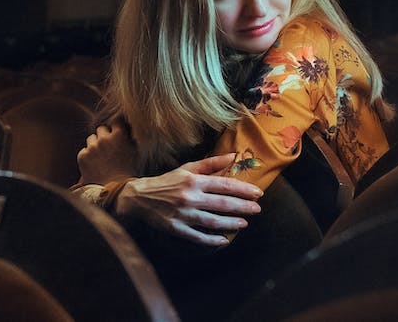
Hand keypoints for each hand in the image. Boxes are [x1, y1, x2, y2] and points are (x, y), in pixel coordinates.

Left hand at [76, 120, 138, 185]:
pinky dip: (87, 156)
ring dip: (95, 145)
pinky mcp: (82, 156)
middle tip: (108, 148)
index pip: (115, 121)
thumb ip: (130, 139)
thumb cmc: (129, 174)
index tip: (116, 132)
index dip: (116, 127)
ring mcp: (92, 147)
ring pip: (91, 139)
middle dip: (104, 136)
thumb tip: (128, 130)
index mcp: (119, 136)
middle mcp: (104, 139)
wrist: (115, 191)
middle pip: (101, 129)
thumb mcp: (135, 153)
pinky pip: (84, 151)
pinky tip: (94, 165)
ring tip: (101, 158)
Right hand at [114, 153, 263, 246]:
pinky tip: (224, 240)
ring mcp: (183, 214)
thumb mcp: (187, 168)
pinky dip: (212, 240)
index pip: (224, 185)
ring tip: (244, 223)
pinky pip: (198, 236)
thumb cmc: (167, 181)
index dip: (243, 189)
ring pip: (213, 221)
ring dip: (231, 223)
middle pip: (223, 204)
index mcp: (194, 181)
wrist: (140, 197)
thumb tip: (233, 156)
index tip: (258, 193)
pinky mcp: (176, 228)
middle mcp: (190, 197)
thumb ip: (211, 163)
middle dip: (243, 207)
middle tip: (257, 209)